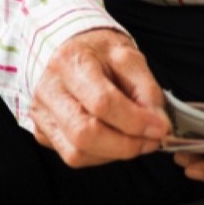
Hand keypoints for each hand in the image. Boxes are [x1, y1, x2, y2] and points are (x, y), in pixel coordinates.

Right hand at [30, 28, 169, 166]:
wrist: (67, 48)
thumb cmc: (97, 52)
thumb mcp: (127, 56)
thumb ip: (146, 88)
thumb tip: (157, 122)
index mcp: (71, 63)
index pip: (102, 102)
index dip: (136, 121)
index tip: (161, 127)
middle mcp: (49, 91)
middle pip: (84, 134)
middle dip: (125, 145)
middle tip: (151, 141)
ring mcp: (41, 114)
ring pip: (76, 153)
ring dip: (114, 153)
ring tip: (136, 140)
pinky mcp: (42, 131)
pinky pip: (73, 155)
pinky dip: (100, 155)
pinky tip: (115, 140)